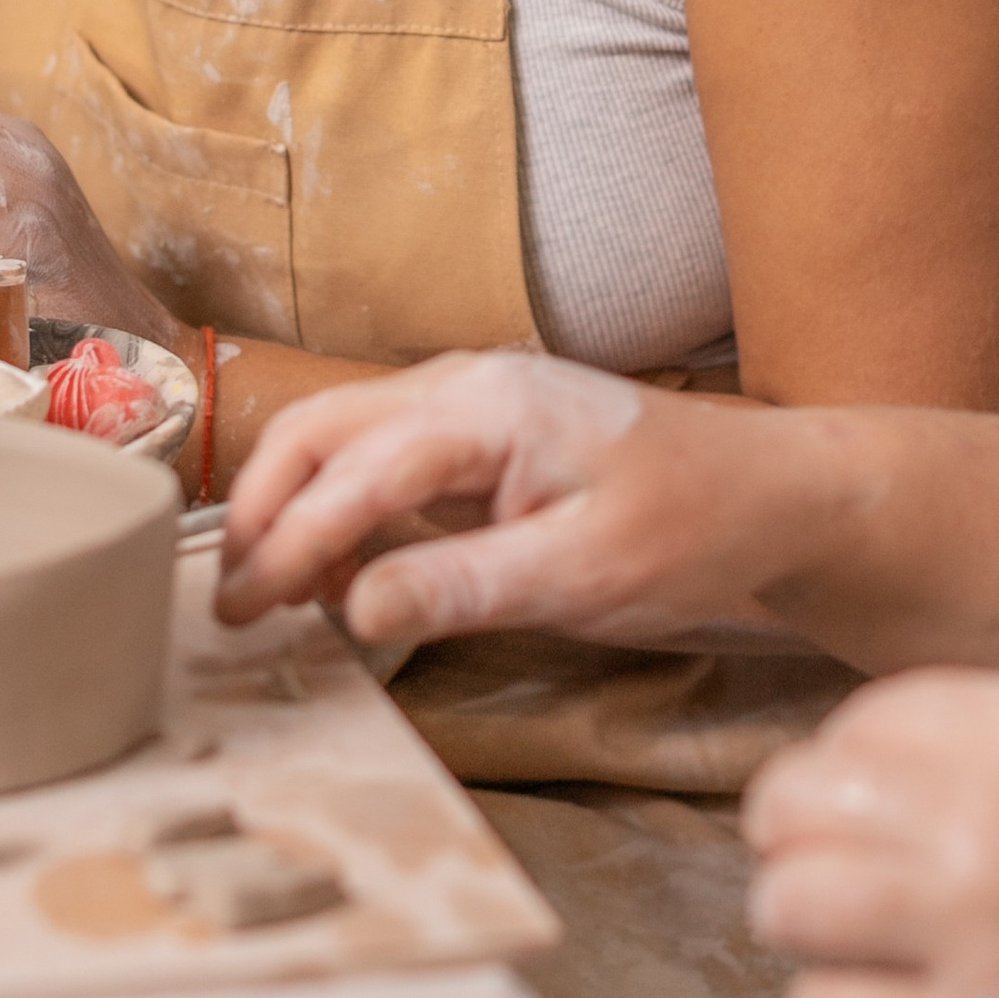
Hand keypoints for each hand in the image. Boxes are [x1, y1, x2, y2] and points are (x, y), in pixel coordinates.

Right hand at [217, 350, 834, 646]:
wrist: (770, 495)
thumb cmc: (693, 529)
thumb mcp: (583, 577)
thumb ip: (462, 587)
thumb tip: (352, 608)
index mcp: (491, 408)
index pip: (357, 470)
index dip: (289, 541)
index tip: (242, 610)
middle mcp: (467, 387)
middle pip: (321, 431)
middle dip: (263, 510)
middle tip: (228, 602)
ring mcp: (470, 406)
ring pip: (340, 440)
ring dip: (291, 508)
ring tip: (265, 596)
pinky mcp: (478, 438)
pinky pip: (380, 460)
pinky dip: (336, 510)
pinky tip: (331, 576)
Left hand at [744, 671, 998, 997]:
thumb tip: (883, 777)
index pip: (853, 726)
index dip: (852, 783)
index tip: (883, 828)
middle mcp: (983, 810)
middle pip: (788, 805)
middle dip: (806, 854)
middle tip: (854, 898)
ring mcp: (971, 926)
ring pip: (783, 906)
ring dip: (816, 945)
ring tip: (870, 968)